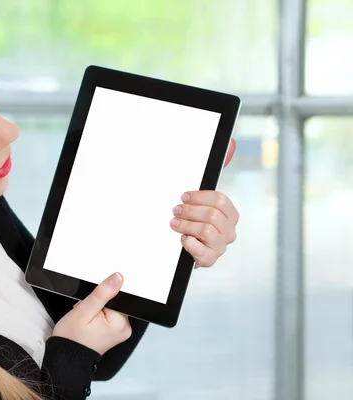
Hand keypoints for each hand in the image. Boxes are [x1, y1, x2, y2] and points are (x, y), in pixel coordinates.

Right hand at [52, 273, 131, 354]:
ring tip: (87, 318)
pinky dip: (99, 314)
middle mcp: (124, 328)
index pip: (117, 296)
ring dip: (98, 308)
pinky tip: (90, 321)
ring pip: (111, 307)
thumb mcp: (84, 310)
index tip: (92, 304)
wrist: (66, 356)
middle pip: (115, 302)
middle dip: (99, 302)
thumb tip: (117, 278)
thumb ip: (102, 293)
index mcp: (120, 323)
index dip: (102, 296)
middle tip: (86, 312)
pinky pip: (109, 315)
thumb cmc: (72, 337)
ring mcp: (120, 331)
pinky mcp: (114, 332)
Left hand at [169, 138, 238, 267]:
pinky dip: (189, 244)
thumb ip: (212, 174)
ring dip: (186, 225)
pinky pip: (202, 252)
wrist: (183, 248)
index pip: (220, 200)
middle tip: (175, 210)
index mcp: (230, 214)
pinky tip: (182, 240)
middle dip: (190, 211)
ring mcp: (221, 246)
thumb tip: (230, 144)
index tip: (183, 196)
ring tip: (174, 224)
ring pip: (207, 231)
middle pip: (213, 215)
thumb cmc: (192, 220)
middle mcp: (229, 230)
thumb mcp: (199, 198)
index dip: (199, 197)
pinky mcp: (210, 260)